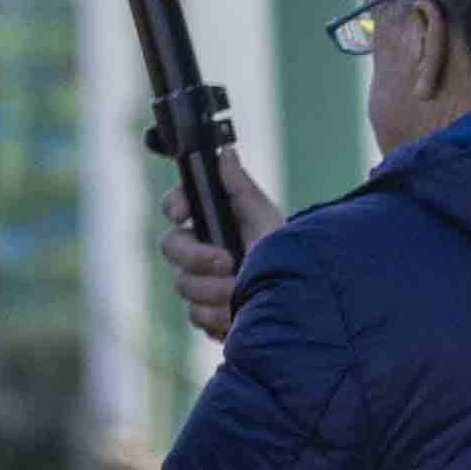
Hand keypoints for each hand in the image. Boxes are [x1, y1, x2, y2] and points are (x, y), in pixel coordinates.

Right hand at [163, 155, 275, 343]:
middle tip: (227, 263)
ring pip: (185, 286)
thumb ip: (240, 188)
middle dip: (197, 256)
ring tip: (245, 293)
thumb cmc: (281, 250)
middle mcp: (195, 251)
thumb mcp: (264, 216)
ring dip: (217, 291)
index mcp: (208, 221)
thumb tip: (224, 153)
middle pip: (171, 248)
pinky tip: (241, 313)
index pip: (175, 205)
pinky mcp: (203, 313)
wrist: (299, 294)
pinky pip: (197, 316)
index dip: (174, 205)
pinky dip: (221, 316)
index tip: (184, 214)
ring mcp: (196, 283)